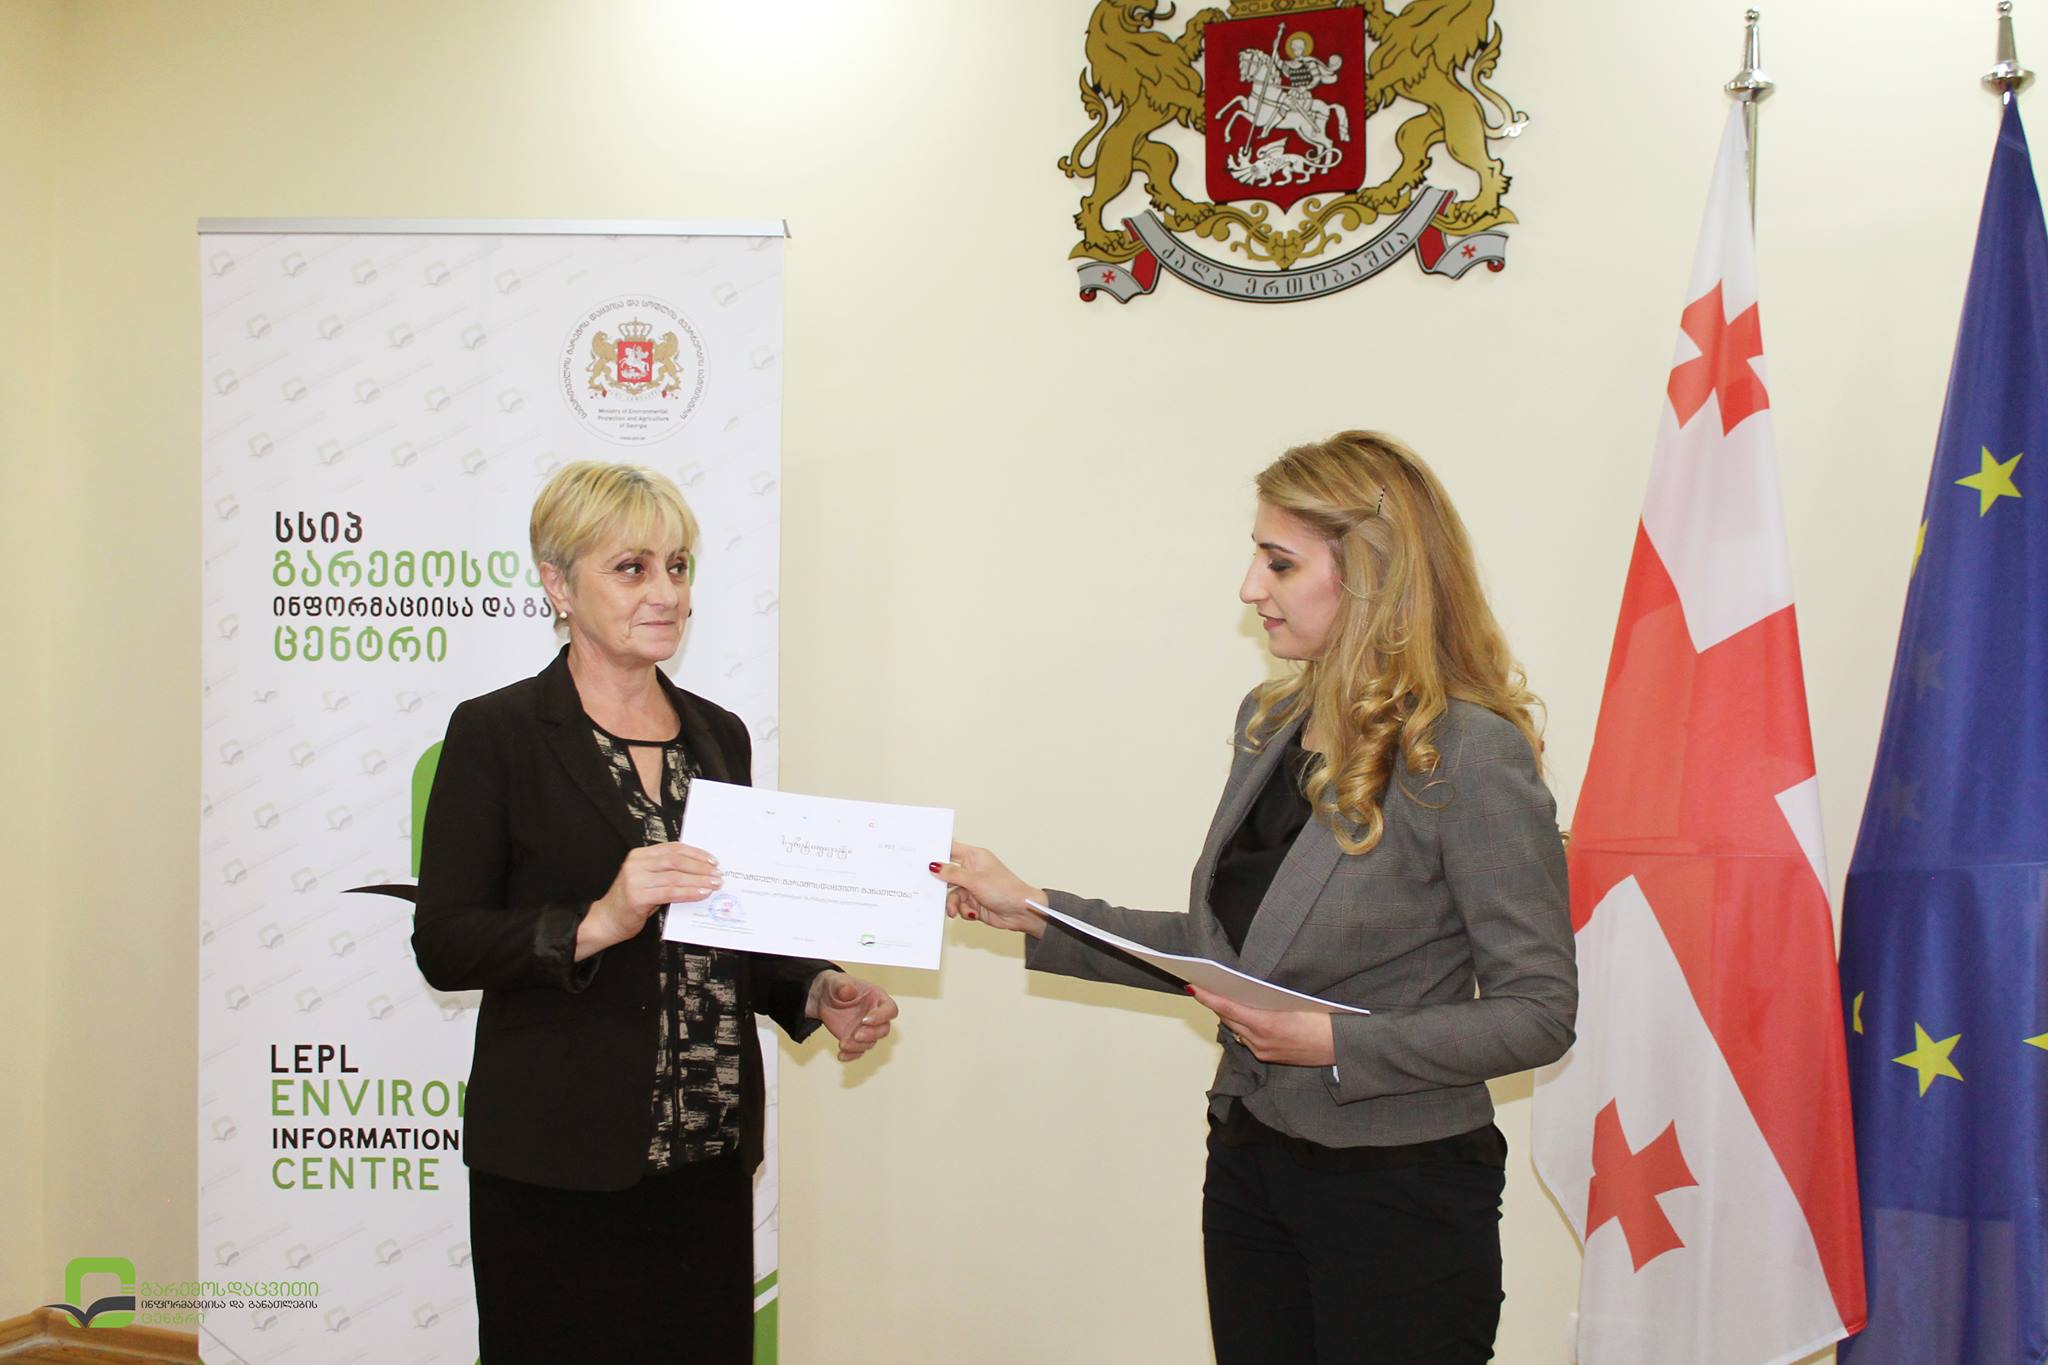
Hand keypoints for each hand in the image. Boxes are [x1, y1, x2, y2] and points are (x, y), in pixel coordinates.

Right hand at [578, 843, 721, 957]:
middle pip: (676, 860)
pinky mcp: (638, 896)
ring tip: (714, 884)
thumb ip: (666, 872)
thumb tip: (699, 870)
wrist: (606, 921)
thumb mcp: (647, 880)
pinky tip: (701, 893)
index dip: (696, 853)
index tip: (712, 860)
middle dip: (701, 867)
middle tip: (717, 873)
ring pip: (676, 876)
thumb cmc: (630, 902)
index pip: (673, 848)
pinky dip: (689, 892)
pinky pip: (670, 892)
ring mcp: (635, 879)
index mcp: (639, 855)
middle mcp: (636, 864)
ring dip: (699, 880)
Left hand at [806, 970, 898, 1062]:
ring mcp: (866, 1029)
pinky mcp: (856, 1039)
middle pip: (884, 1029)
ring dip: (859, 1046)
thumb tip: (849, 991)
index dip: (882, 1016)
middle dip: (872, 1035)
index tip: (866, 1020)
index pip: (890, 1009)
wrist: (823, 998)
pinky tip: (841, 1055)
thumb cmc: (836, 986)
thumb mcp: (837, 982)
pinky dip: (851, 1055)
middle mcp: (875, 1016)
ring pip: (871, 1042)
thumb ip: (844, 986)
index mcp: (877, 998)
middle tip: (857, 1035)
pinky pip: (858, 1051)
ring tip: (843, 1043)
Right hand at [931, 842, 1047, 938]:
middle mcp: (972, 871)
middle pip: (947, 875)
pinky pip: (958, 906)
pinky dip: (962, 911)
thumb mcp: (975, 880)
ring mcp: (972, 887)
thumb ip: (952, 874)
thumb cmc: (1006, 889)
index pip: (951, 849)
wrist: (1021, 912)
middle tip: (930, 890)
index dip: (937, 851)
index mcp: (974, 857)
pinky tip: (971, 913)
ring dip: (952, 904)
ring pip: (951, 894)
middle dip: (941, 885)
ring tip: (954, 911)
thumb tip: (934, 866)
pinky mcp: (973, 903)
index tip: (921, 856)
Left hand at [1186, 986, 1335, 1066]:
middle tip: (1205, 987)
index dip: (1208, 997)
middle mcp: (1260, 1040)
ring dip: (1229, 1015)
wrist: (1340, 1048)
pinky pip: (1247, 1040)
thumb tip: (1247, 992)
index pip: (1228, 1008)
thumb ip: (1267, 1001)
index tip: (1193, 986)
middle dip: (1217, 1003)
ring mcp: (1263, 1050)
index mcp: (1266, 1023)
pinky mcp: (1269, 1057)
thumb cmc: (1322, 1020)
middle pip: (1229, 1019)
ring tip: (1221, 998)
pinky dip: (1242, 1027)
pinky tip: (1242, 1017)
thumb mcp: (1294, 1003)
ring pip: (1237, 1030)